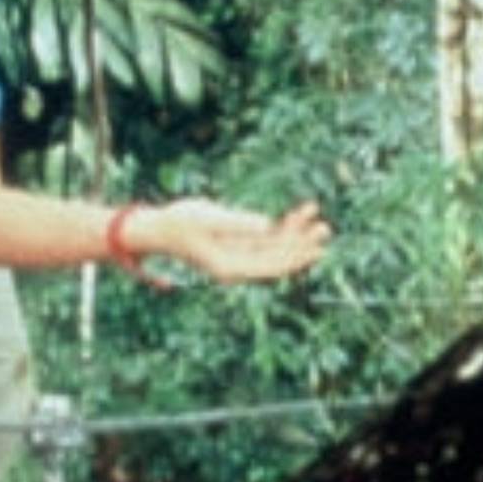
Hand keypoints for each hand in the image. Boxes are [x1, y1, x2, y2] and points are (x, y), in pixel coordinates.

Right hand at [149, 197, 330, 284]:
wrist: (158, 227)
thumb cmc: (178, 223)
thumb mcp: (208, 219)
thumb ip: (239, 223)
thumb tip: (269, 226)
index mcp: (231, 268)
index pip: (271, 267)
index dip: (296, 258)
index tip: (317, 249)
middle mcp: (239, 265)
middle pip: (278, 258)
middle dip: (301, 243)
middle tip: (324, 228)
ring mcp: (240, 254)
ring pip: (276, 246)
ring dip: (296, 232)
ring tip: (316, 215)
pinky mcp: (240, 242)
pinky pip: (268, 237)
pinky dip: (283, 226)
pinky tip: (300, 213)